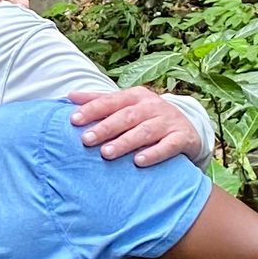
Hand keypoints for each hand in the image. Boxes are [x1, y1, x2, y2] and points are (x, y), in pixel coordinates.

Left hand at [69, 84, 205, 168]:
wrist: (188, 128)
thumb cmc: (147, 118)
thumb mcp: (127, 106)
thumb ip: (100, 101)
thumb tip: (69, 96)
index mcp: (136, 96)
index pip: (111, 101)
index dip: (92, 109)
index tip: (73, 120)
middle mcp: (152, 106)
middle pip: (126, 116)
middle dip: (105, 128)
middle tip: (86, 140)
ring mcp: (168, 121)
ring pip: (145, 131)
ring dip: (125, 142)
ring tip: (106, 153)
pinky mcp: (182, 138)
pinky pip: (168, 146)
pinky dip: (154, 153)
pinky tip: (139, 162)